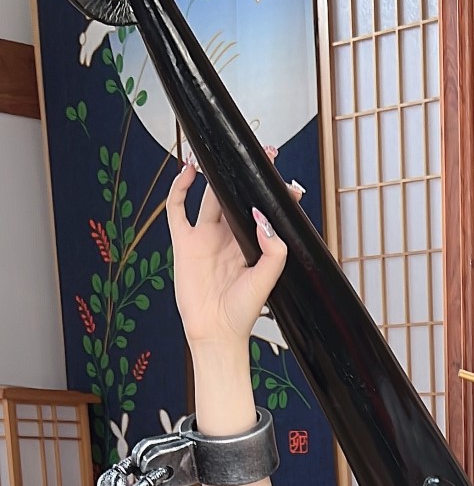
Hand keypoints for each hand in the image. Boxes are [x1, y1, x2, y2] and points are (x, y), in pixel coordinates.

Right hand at [165, 162, 288, 354]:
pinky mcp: (184, 241)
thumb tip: (262, 218)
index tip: (285, 178)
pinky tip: (188, 171)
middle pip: (235, 197)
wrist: (216, 332)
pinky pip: (177, 208)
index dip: (271, 193)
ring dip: (212, 174)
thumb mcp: (266, 280)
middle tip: (261, 154)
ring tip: (219, 153)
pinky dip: (180, 188)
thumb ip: (273, 251)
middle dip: (244, 175)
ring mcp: (205, 237)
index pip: (260, 210)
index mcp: (249, 244)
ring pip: (208, 197)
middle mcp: (228, 237)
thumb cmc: (242, 312)